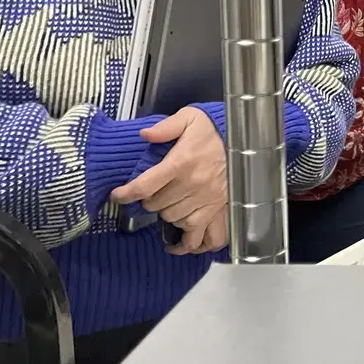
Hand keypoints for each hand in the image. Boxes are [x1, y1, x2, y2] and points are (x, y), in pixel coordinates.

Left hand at [111, 107, 227, 254]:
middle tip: (150, 195)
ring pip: (175, 220)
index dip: (126, 194)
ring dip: (166, 216)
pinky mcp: (219, 210)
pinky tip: (178, 245)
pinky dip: (190, 244)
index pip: (145, 186)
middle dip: (148, 201)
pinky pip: (204, 236)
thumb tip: (144, 135)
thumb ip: (165, 126)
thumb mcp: (189, 118)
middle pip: (157, 206)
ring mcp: (208, 200)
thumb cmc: (214, 131)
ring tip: (166, 207)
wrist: (245, 141)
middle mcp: (194, 185)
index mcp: (182, 163)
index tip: (118, 195)